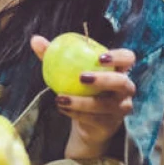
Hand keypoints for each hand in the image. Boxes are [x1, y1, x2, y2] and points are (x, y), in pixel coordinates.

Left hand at [31, 35, 135, 158]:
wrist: (85, 119)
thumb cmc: (77, 86)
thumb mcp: (65, 69)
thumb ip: (52, 54)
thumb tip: (35, 40)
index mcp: (118, 69)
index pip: (128, 58)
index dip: (118, 56)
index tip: (99, 58)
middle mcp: (125, 88)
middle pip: (122, 82)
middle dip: (103, 79)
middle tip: (81, 77)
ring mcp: (121, 108)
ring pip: (106, 105)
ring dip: (82, 102)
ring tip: (59, 98)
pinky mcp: (111, 124)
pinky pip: (94, 119)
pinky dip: (76, 113)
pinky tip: (61, 108)